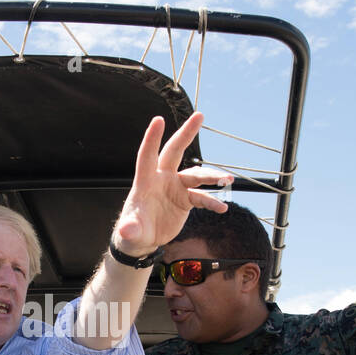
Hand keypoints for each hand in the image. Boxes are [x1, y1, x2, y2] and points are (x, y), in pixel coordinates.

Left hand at [114, 113, 232, 255]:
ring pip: (196, 175)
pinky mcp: (185, 199)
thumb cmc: (133, 231)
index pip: (147, 156)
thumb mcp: (130, 232)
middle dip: (187, 133)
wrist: (143, 239)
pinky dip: (212, 202)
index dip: (152, 138)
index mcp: (146, 181)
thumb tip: (127, 230)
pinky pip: (202, 197)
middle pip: (175, 151)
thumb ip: (130, 229)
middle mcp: (162, 178)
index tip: (158, 119)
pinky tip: (222, 208)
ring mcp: (175, 187)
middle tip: (200, 115)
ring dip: (212, 176)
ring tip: (228, 180)